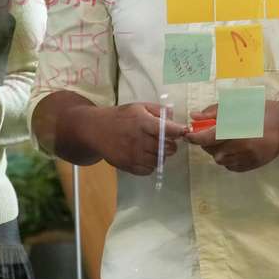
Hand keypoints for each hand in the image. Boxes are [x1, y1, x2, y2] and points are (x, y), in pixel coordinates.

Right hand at [68, 102, 188, 175]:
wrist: (95, 129)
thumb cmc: (120, 117)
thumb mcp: (138, 107)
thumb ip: (158, 111)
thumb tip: (175, 118)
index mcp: (142, 122)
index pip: (169, 130)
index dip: (179, 131)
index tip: (183, 131)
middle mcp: (139, 140)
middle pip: (168, 148)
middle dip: (171, 144)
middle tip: (165, 140)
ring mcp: (133, 155)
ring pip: (160, 160)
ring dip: (161, 155)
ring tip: (154, 148)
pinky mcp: (128, 165)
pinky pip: (149, 170)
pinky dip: (151, 165)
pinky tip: (145, 156)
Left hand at [185, 100, 278, 172]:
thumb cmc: (262, 110)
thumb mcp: (238, 104)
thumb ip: (214, 111)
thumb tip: (194, 117)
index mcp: (236, 130)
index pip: (206, 139)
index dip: (194, 138)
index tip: (188, 134)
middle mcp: (240, 147)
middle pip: (211, 151)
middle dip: (207, 143)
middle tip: (211, 134)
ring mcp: (247, 158)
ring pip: (221, 160)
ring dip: (217, 151)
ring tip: (225, 141)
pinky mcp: (253, 165)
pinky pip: (232, 167)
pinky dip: (228, 159)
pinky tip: (234, 149)